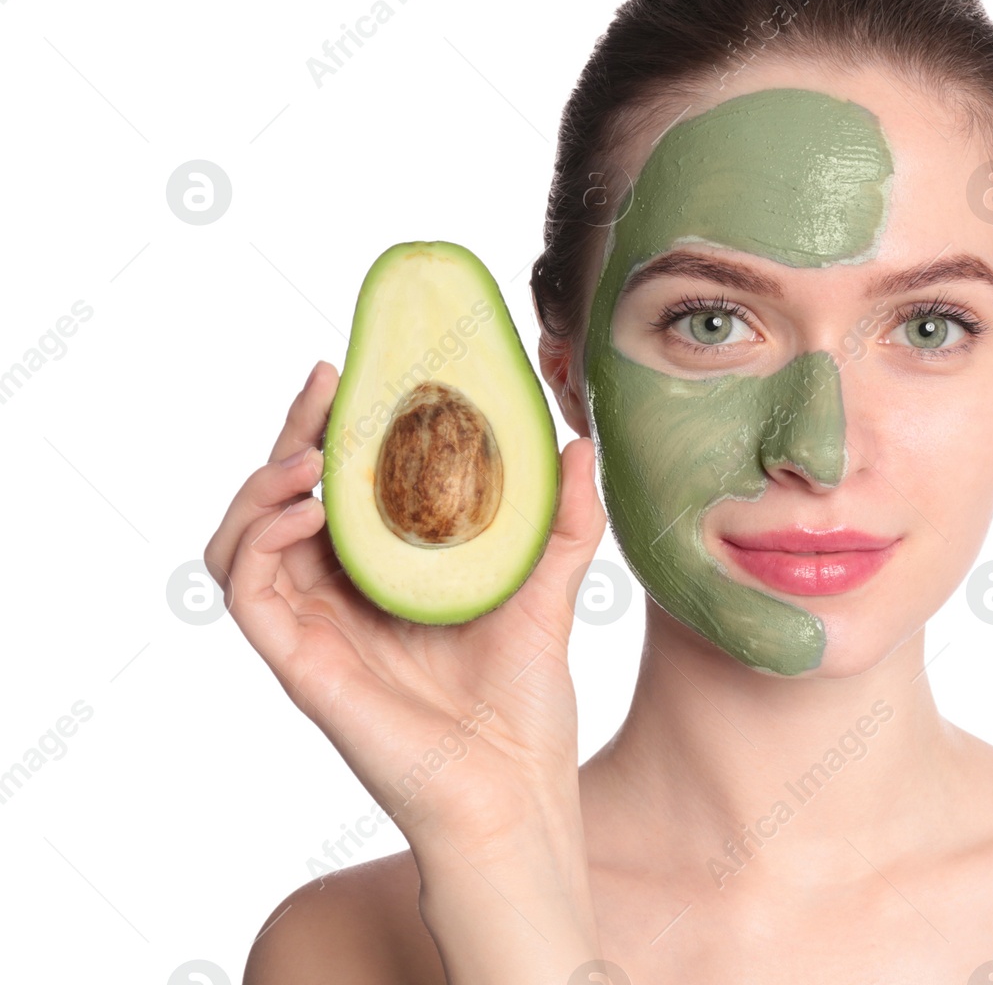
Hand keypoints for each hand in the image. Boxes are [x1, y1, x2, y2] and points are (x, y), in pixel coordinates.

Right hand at [205, 360, 606, 862]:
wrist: (516, 788)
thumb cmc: (525, 704)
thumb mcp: (550, 586)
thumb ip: (564, 517)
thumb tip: (580, 442)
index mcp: (386, 576)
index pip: (340, 488)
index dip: (334, 429)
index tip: (353, 372)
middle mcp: (339, 598)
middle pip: (284, 500)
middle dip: (295, 434)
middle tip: (326, 383)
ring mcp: (313, 629)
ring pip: (244, 539)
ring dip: (262, 483)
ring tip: (310, 454)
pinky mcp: (299, 663)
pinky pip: (245, 591)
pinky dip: (259, 538)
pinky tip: (305, 510)